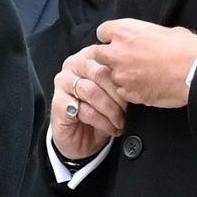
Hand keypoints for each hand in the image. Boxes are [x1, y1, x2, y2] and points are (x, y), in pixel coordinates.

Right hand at [50, 47, 126, 161]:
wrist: (82, 140)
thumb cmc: (99, 112)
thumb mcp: (114, 94)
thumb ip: (121, 82)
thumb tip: (138, 82)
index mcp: (88, 56)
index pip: (109, 58)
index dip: (125, 77)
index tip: (136, 93)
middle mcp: (73, 65)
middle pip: (100, 73)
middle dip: (118, 95)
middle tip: (128, 110)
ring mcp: (62, 83)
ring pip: (92, 91)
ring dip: (111, 110)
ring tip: (120, 121)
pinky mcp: (58, 103)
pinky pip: (84, 110)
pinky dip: (102, 121)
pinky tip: (110, 128)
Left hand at [90, 18, 196, 110]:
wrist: (195, 71)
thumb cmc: (185, 47)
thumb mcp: (163, 30)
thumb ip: (144, 35)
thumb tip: (144, 39)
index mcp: (125, 31)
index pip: (102, 31)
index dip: (109, 37)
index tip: (115, 41)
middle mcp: (117, 52)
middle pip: (96, 54)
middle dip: (105, 57)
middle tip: (121, 60)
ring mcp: (121, 75)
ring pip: (109, 75)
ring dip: (119, 75)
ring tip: (138, 76)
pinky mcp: (129, 93)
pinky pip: (121, 91)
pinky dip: (129, 90)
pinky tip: (143, 87)